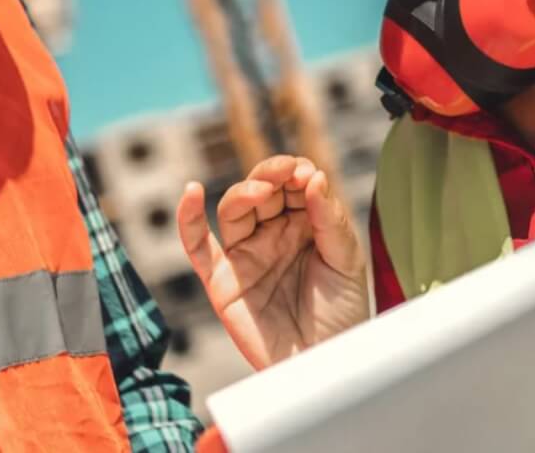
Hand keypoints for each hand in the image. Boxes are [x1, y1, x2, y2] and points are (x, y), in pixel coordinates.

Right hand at [176, 154, 368, 368]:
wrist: (323, 362)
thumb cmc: (340, 313)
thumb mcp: (346, 259)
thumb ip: (329, 218)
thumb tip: (313, 176)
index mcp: (306, 225)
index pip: (294, 185)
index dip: (297, 172)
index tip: (308, 174)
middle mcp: (273, 235)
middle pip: (262, 190)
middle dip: (273, 175)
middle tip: (288, 172)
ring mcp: (246, 256)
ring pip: (234, 211)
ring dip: (245, 192)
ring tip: (264, 188)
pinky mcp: (222, 281)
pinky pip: (198, 247)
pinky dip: (188, 219)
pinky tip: (191, 192)